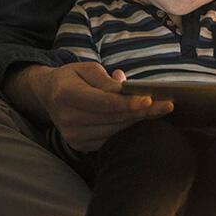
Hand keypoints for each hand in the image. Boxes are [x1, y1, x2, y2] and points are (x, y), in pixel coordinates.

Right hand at [7, 62, 172, 151]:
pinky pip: (110, 138)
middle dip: (141, 111)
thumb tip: (124, 88)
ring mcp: (73, 136)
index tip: (149, 100)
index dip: (127, 103)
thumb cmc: (72, 78)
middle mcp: (68, 119)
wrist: (49, 96)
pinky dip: (126, 128)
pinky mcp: (80, 146)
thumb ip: (104, 79)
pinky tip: (139, 119)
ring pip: (115, 130)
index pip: (103, 103)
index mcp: (66, 94)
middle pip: (112, 118)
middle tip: (165, 105)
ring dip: (137, 120)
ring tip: (157, 109)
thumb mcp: (86, 68)